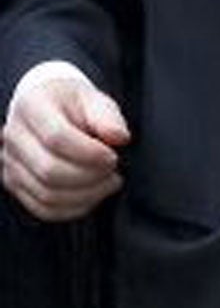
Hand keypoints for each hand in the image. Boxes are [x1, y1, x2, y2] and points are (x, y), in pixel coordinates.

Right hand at [2, 68, 129, 220]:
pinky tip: (95, 196)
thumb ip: (108, 116)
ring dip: (86, 195)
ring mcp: (10, 163)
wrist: (49, 107)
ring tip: (110, 182)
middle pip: (49, 170)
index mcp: (32, 105)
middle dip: (90, 177)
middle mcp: (14, 136)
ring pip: (46, 194)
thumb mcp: (94, 98)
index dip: (90, 153)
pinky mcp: (15, 184)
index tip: (113, 156)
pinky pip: (42, 208)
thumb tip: (120, 138)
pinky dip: (73, 209)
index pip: (57, 137)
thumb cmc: (74, 102)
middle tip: (114, 170)